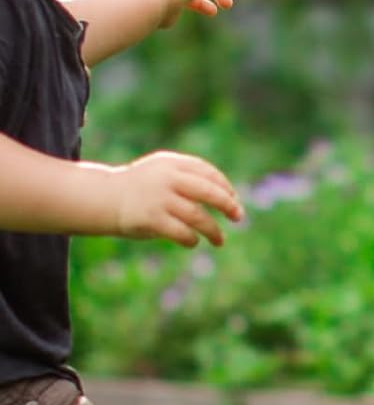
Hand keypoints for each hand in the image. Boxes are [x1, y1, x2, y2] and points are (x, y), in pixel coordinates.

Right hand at [108, 151, 243, 247]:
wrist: (103, 197)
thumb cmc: (141, 188)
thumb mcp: (163, 172)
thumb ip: (189, 179)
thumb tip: (229, 198)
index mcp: (171, 163)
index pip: (207, 172)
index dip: (224, 186)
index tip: (233, 198)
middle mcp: (167, 178)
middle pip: (209, 191)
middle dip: (228, 205)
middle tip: (238, 216)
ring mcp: (159, 198)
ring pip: (197, 216)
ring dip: (213, 230)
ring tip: (220, 240)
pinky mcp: (151, 218)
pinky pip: (181, 232)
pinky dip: (191, 239)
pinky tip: (194, 242)